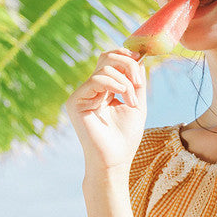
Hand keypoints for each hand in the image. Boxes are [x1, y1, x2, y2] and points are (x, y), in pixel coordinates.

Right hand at [66, 48, 146, 173]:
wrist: (115, 161)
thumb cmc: (125, 137)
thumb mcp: (136, 104)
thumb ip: (137, 82)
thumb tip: (138, 59)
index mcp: (103, 89)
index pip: (110, 60)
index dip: (125, 55)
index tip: (141, 60)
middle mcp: (90, 90)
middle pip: (106, 58)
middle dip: (128, 64)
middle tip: (139, 82)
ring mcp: (81, 95)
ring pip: (105, 69)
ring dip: (126, 82)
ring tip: (132, 102)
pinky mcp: (75, 102)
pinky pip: (96, 80)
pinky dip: (115, 84)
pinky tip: (123, 96)